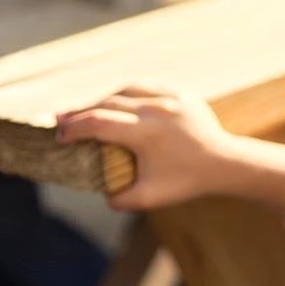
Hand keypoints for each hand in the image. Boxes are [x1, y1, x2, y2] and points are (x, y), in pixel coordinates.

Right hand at [55, 86, 233, 210]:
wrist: (225, 163)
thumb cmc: (186, 182)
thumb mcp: (149, 198)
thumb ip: (118, 198)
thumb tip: (98, 189)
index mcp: (146, 133)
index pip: (99, 123)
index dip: (74, 128)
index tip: (59, 136)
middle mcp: (157, 109)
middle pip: (108, 103)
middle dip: (81, 111)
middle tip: (60, 118)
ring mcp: (171, 97)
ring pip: (127, 90)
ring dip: (103, 99)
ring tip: (86, 109)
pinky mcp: (182, 94)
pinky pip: (148, 87)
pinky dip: (128, 94)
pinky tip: (117, 102)